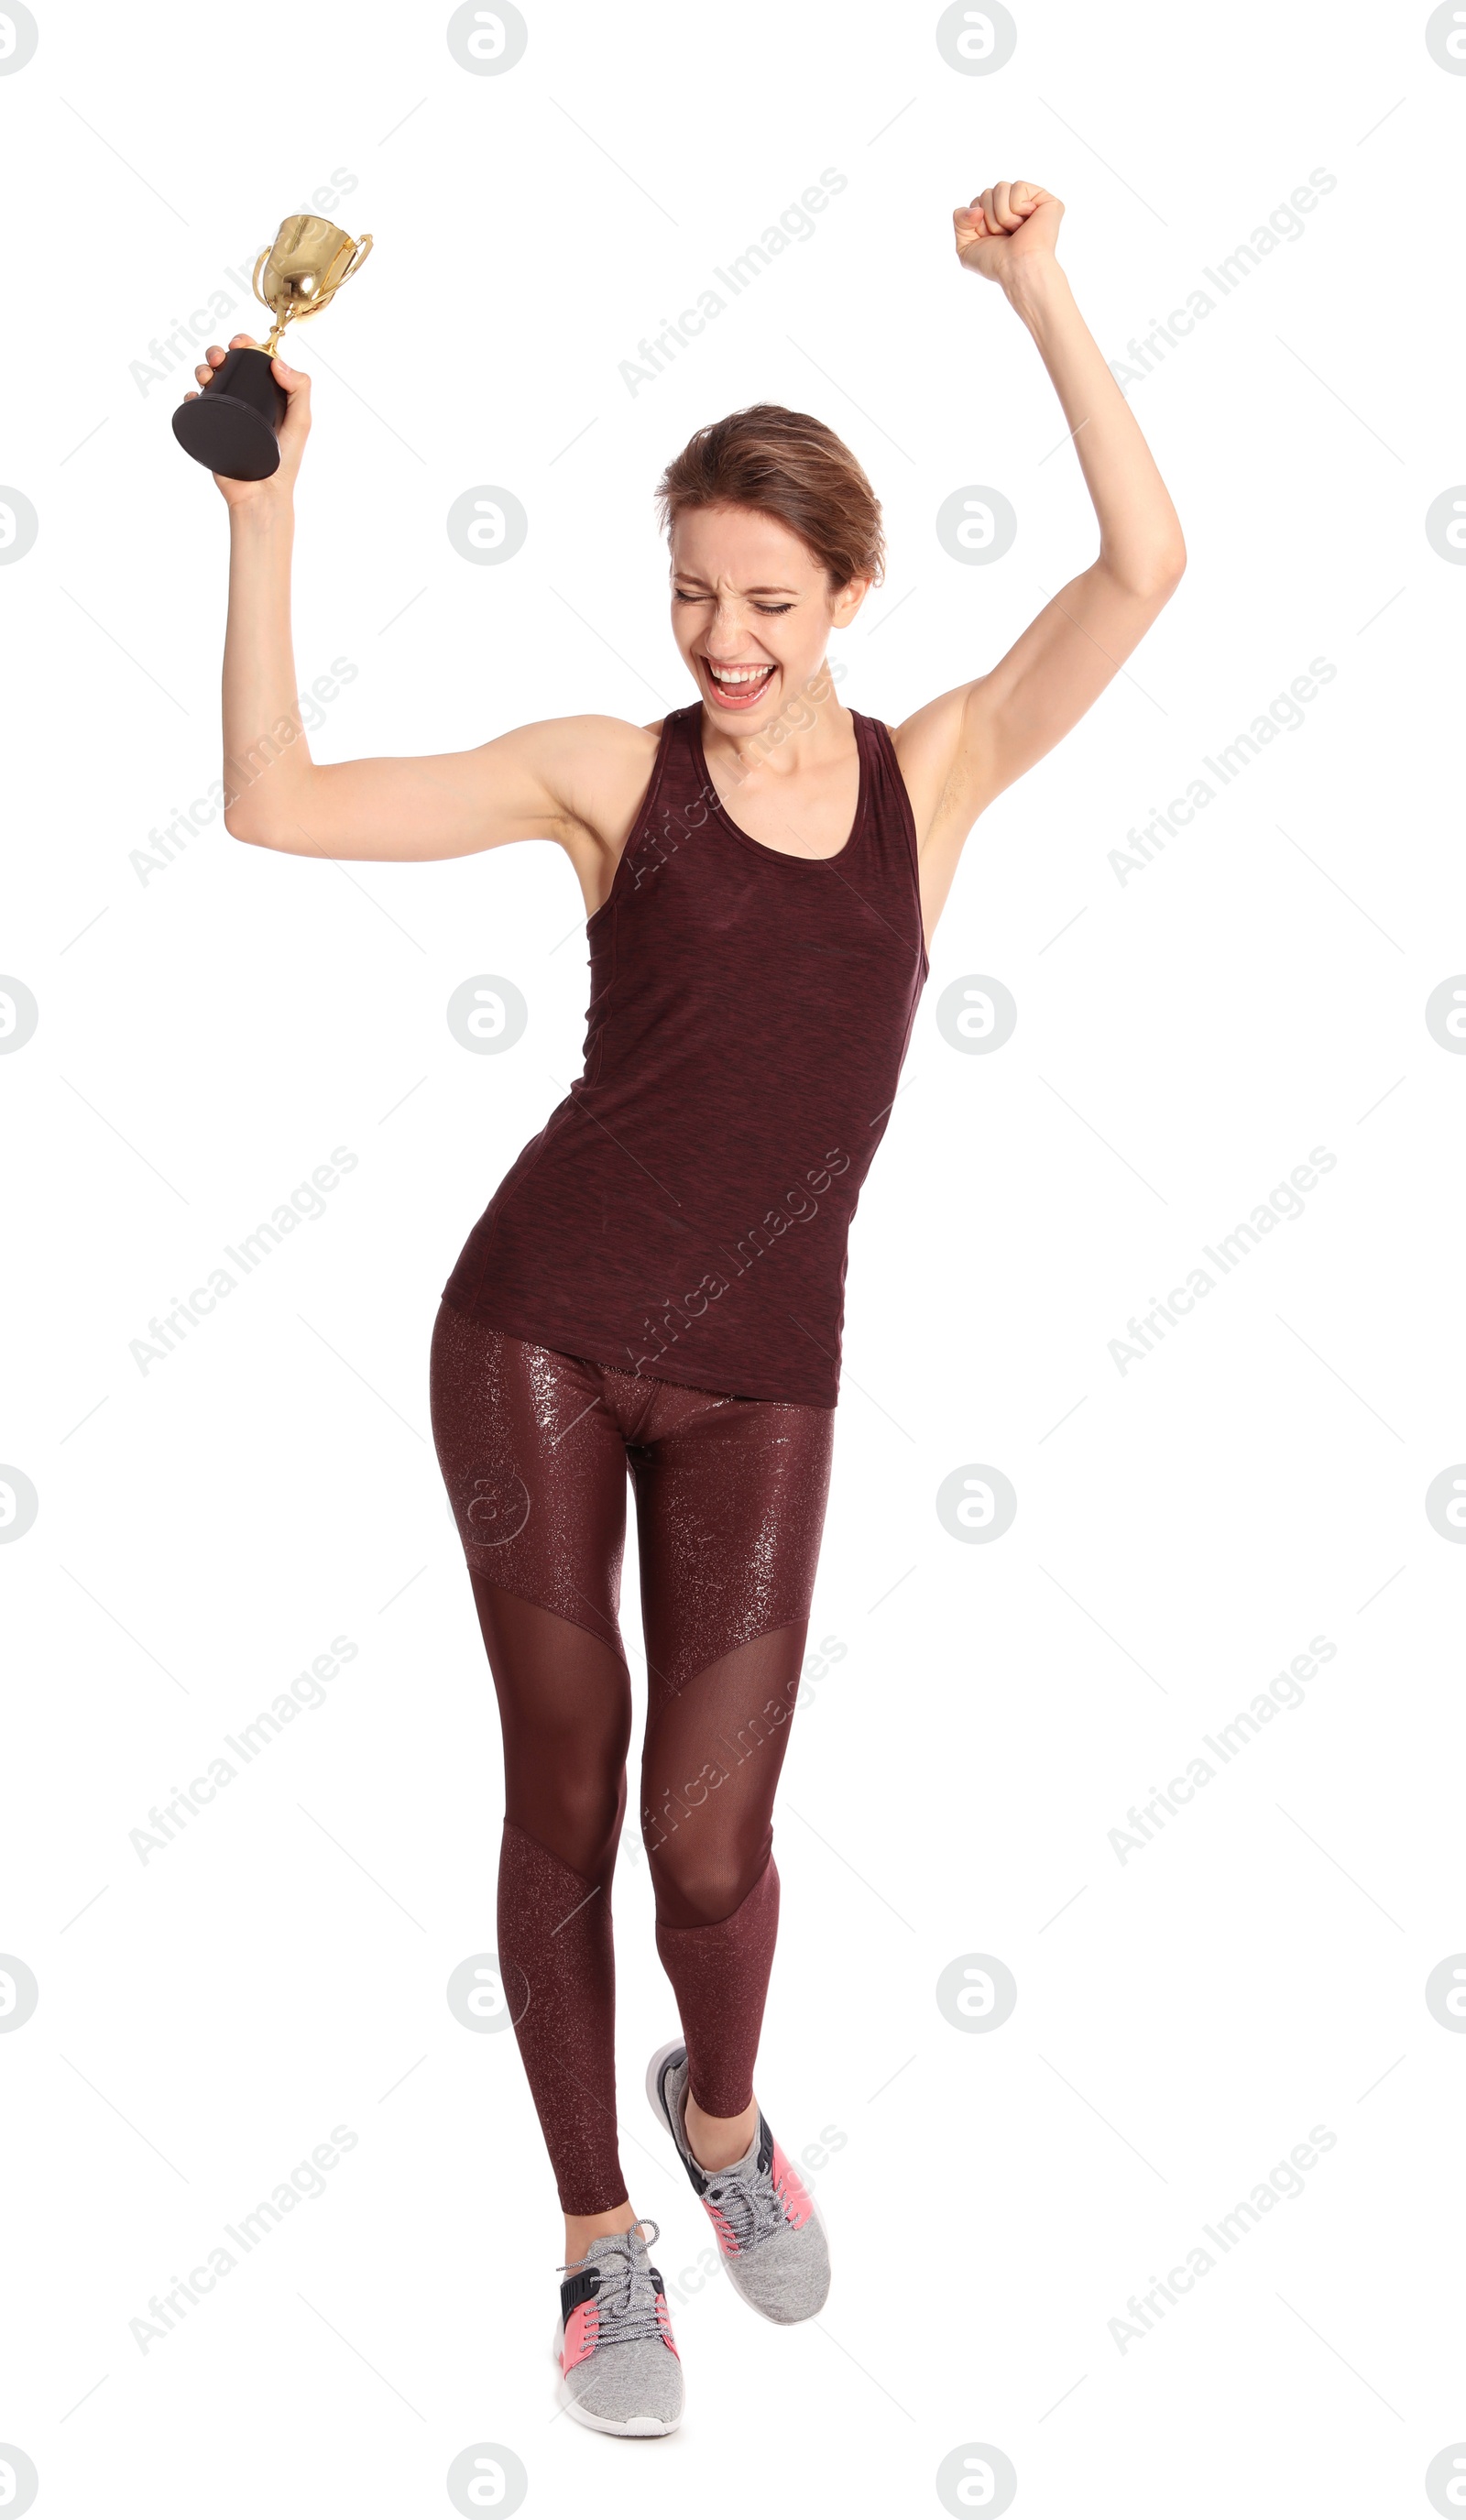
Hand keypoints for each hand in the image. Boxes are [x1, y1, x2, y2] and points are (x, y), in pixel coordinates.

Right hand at [182, 331, 311, 505]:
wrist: (260, 494)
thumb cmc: (285, 463)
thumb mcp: (300, 423)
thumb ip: (299, 390)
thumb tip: (277, 362)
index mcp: (266, 396)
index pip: (253, 363)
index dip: (245, 346)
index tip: (239, 342)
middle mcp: (245, 402)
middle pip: (227, 367)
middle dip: (218, 353)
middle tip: (218, 357)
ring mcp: (226, 415)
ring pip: (209, 382)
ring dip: (202, 369)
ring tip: (205, 375)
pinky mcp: (209, 430)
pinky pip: (195, 407)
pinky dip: (190, 396)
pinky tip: (194, 395)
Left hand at [953, 182, 1063, 289]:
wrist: (1017, 268)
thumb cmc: (995, 263)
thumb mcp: (965, 246)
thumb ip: (959, 220)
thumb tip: (976, 208)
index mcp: (998, 217)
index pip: (977, 202)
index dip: (977, 222)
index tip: (989, 239)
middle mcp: (1013, 208)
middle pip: (987, 193)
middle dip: (989, 218)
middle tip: (1004, 236)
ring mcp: (1030, 202)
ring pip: (1001, 187)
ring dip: (1002, 214)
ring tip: (1015, 230)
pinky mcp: (1044, 199)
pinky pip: (1018, 187)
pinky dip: (1017, 207)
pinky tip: (1027, 221)